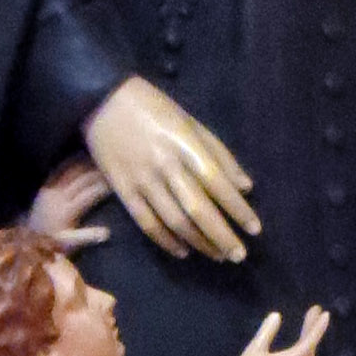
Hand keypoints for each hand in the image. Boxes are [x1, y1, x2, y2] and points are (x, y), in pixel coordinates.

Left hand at [25, 157, 111, 247]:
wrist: (30, 238)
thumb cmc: (54, 241)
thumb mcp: (70, 242)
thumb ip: (87, 236)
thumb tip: (107, 233)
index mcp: (66, 211)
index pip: (88, 195)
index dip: (102, 188)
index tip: (114, 183)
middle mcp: (58, 198)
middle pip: (81, 181)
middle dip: (97, 174)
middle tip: (111, 169)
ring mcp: (51, 190)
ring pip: (71, 172)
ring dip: (86, 165)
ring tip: (99, 160)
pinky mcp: (46, 186)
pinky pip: (59, 170)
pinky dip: (70, 163)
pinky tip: (80, 157)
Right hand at [83, 77, 259, 262]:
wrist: (101, 100)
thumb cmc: (153, 107)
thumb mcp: (191, 122)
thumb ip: (219, 154)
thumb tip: (245, 187)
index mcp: (187, 145)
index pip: (219, 184)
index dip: (238, 209)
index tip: (254, 229)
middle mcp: (166, 165)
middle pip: (198, 210)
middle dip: (221, 236)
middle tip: (239, 255)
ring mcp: (142, 180)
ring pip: (174, 221)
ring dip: (199, 242)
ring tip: (217, 255)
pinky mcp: (122, 191)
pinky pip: (147, 223)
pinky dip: (166, 241)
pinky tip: (183, 251)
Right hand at [230, 306, 329, 355]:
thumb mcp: (254, 349)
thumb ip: (267, 331)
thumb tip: (276, 315)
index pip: (310, 339)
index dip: (318, 325)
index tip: (325, 313)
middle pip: (311, 346)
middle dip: (312, 328)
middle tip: (313, 312)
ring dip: (309, 341)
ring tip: (308, 326)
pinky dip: (306, 353)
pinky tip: (301, 349)